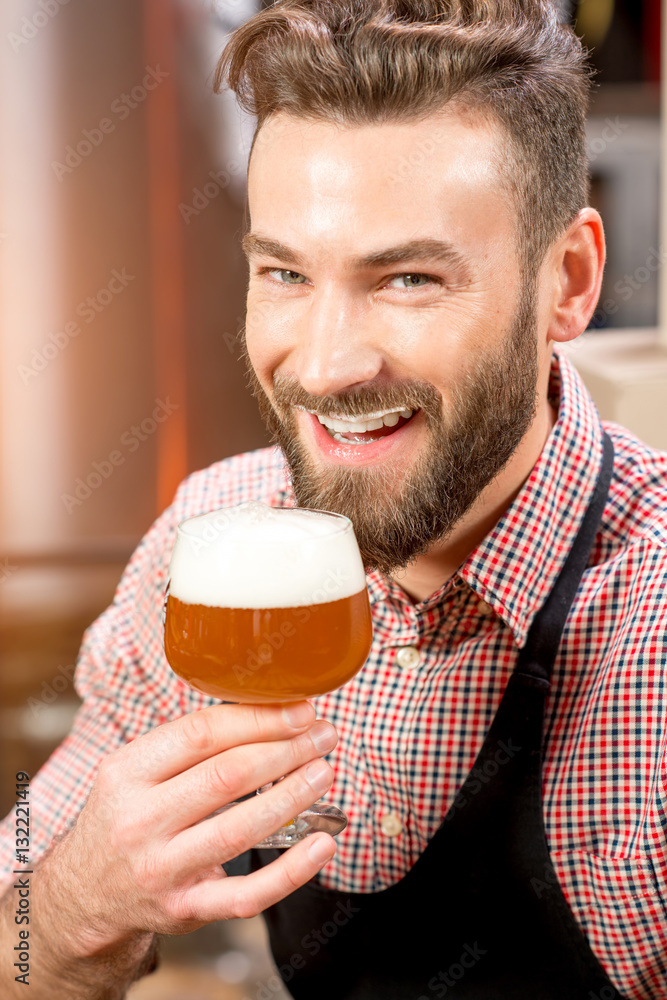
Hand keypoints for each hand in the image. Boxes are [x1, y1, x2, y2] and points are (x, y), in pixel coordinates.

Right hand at [40, 701, 336, 960]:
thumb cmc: (126, 815)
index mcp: (127, 772)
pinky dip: (291, 871)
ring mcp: (161, 869)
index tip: (300, 710)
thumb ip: (189, 744)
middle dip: (286, 751)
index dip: (259, 718)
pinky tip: (321, 844)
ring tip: (324, 771)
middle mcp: (139, 820)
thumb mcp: (134, 770)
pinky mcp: (184, 909)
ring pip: (240, 830)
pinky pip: (246, 895)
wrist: (84, 893)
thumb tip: (269, 710)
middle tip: (323, 735)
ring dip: (293, 796)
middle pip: (227, 776)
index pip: (202, 733)